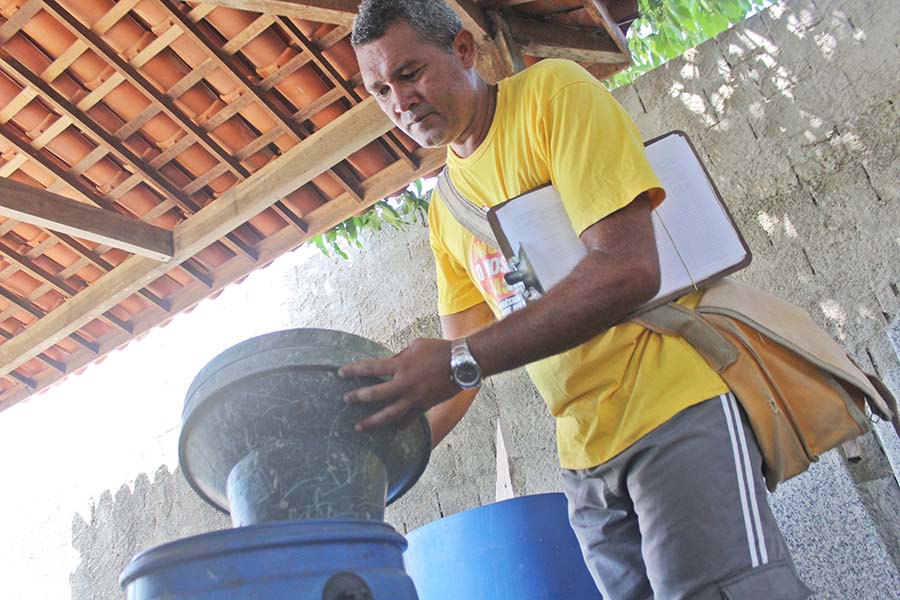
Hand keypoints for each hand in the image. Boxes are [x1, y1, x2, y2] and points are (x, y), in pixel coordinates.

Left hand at [338, 338, 461, 431]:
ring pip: (388, 414)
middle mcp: (404, 383)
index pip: (370, 368)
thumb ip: (399, 356)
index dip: (353, 370)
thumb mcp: (415, 346)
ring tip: (359, 427)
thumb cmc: (438, 350)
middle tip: (345, 400)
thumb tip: (388, 364)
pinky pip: (409, 420)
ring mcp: (414, 398)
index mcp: (401, 365)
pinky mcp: (424, 406)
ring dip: (372, 421)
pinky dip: (400, 426)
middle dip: (357, 397)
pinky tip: (392, 432)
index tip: (340, 374)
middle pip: (375, 394)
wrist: (462, 363)